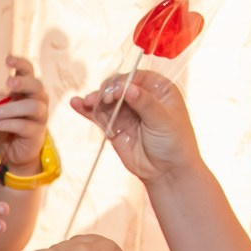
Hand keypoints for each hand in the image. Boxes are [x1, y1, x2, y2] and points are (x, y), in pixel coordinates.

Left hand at [0, 57, 51, 175]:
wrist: (14, 150)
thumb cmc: (7, 125)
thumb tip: (1, 97)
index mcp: (28, 89)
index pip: (28, 71)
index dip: (20, 64)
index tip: (8, 59)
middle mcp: (38, 98)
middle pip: (36, 85)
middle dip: (23, 82)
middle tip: (8, 84)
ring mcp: (41, 115)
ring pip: (31, 106)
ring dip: (9, 109)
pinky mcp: (37, 132)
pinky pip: (23, 125)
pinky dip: (6, 123)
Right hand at [69, 69, 199, 183]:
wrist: (168, 172)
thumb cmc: (174, 143)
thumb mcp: (163, 119)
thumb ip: (144, 103)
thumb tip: (127, 88)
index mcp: (159, 90)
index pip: (137, 78)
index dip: (124, 82)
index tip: (117, 91)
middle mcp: (141, 98)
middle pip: (118, 87)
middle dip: (108, 92)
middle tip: (103, 100)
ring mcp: (127, 113)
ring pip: (107, 101)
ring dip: (95, 100)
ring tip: (85, 102)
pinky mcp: (115, 128)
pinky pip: (99, 116)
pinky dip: (87, 111)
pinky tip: (76, 104)